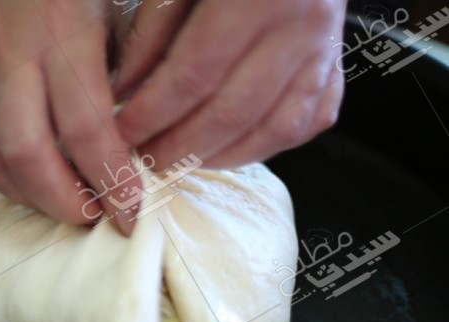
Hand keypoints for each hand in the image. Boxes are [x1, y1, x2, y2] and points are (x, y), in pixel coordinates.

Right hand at [0, 0, 140, 234]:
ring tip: (68, 206)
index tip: (132, 209)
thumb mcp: (120, 12)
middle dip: (66, 202)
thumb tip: (148, 141)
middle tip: (99, 216)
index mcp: (64, 35)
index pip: (85, 128)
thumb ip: (132, 73)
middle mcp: (16, 58)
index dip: (110, 178)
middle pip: (29, 155)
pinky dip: (6, 180)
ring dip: (32, 198)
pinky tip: (36, 185)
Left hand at [113, 0, 346, 169]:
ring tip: (177, 160)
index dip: (152, 114)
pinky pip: (302, 126)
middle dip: (178, 147)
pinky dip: (261, 147)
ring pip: (271, 129)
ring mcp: (324, 51)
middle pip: (231, 112)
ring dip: (217, 156)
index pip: (193, 76)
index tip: (120, 135)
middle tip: (143, 159)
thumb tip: (123, 90)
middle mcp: (298, 26)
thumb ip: (151, 31)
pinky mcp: (335, 68)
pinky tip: (224, 150)